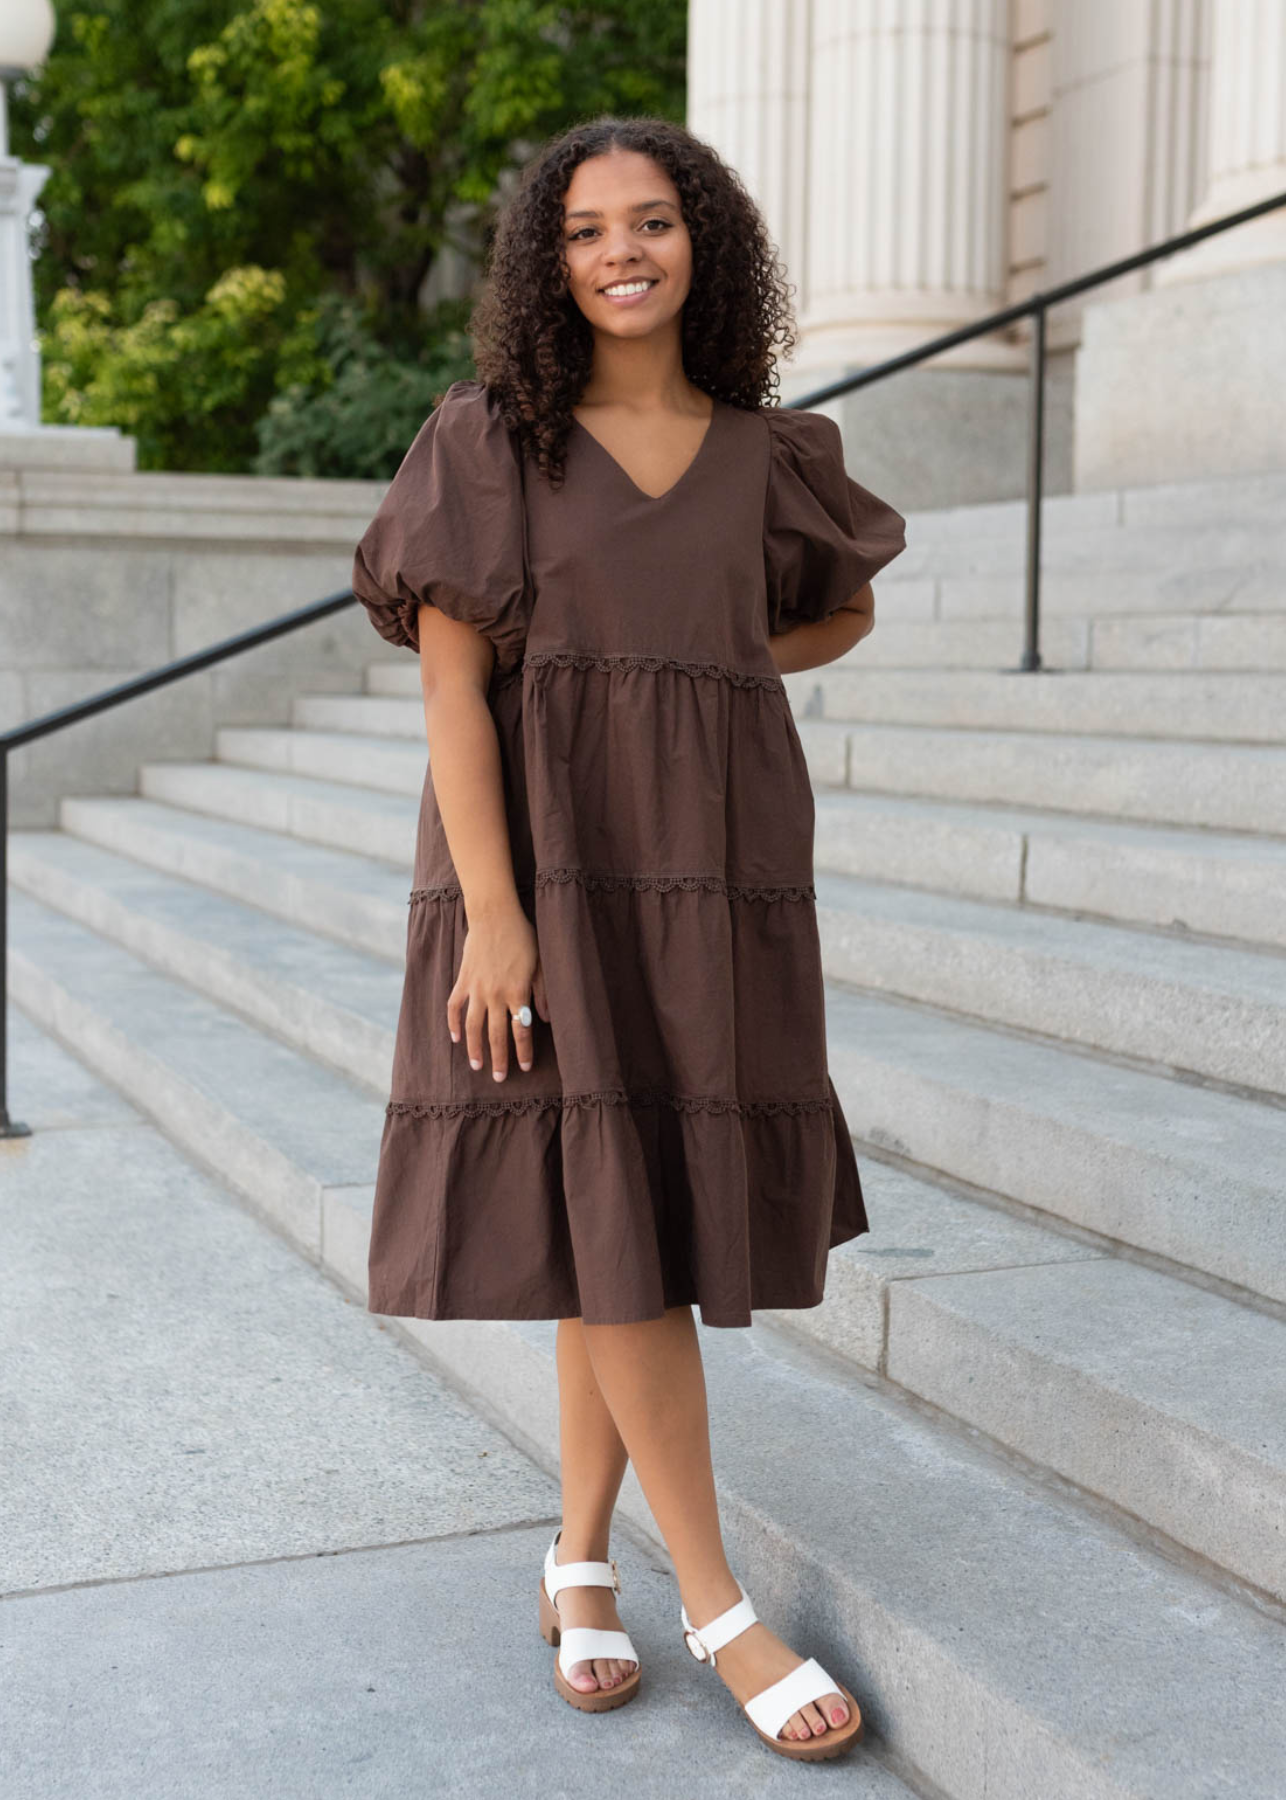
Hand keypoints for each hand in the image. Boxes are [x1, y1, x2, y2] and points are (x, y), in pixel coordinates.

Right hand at [447, 905, 549, 1080]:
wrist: (494, 915)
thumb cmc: (523, 937)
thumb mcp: (541, 963)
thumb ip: (542, 992)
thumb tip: (546, 1019)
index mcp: (517, 992)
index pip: (521, 1030)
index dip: (523, 1051)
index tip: (525, 1067)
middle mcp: (495, 995)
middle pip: (496, 1035)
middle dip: (499, 1059)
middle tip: (500, 1078)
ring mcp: (476, 989)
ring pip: (473, 1027)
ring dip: (474, 1049)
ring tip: (476, 1066)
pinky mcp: (463, 980)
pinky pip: (455, 1007)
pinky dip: (453, 1024)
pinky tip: (456, 1038)